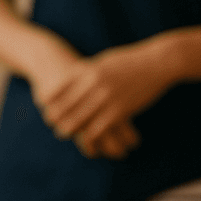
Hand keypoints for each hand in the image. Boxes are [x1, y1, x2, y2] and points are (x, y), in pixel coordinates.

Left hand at [40, 40, 175, 152]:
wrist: (158, 62)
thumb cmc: (131, 59)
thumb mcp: (105, 60)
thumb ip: (89, 69)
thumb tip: (75, 72)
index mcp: (89, 70)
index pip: (61, 86)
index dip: (49, 97)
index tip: (42, 103)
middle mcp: (95, 84)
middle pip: (66, 105)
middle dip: (55, 116)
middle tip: (49, 122)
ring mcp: (107, 98)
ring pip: (80, 119)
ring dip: (69, 129)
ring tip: (62, 133)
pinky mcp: (120, 111)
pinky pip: (99, 128)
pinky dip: (91, 137)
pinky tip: (87, 141)